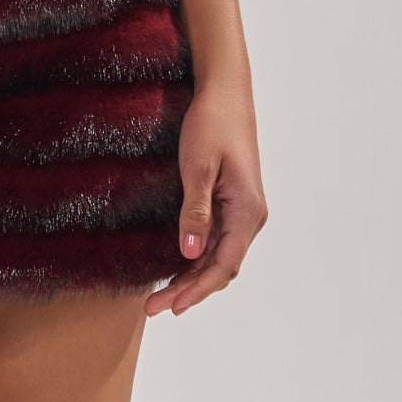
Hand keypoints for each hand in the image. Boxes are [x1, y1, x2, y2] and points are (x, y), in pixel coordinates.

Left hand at [146, 77, 266, 316]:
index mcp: (247, 211)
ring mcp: (241, 212)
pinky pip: (214, 242)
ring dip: (190, 278)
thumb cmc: (212, 124)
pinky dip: (194, 260)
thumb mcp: (199, 167)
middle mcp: (249, 217)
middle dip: (189, 290)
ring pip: (217, 258)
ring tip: (159, 297)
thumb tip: (190, 253)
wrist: (225, 93)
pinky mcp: (230, 205)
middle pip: (220, 267)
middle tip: (153, 308)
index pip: (224, 265)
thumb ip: (196, 211)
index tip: (171, 306)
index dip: (197, 289)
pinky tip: (173, 269)